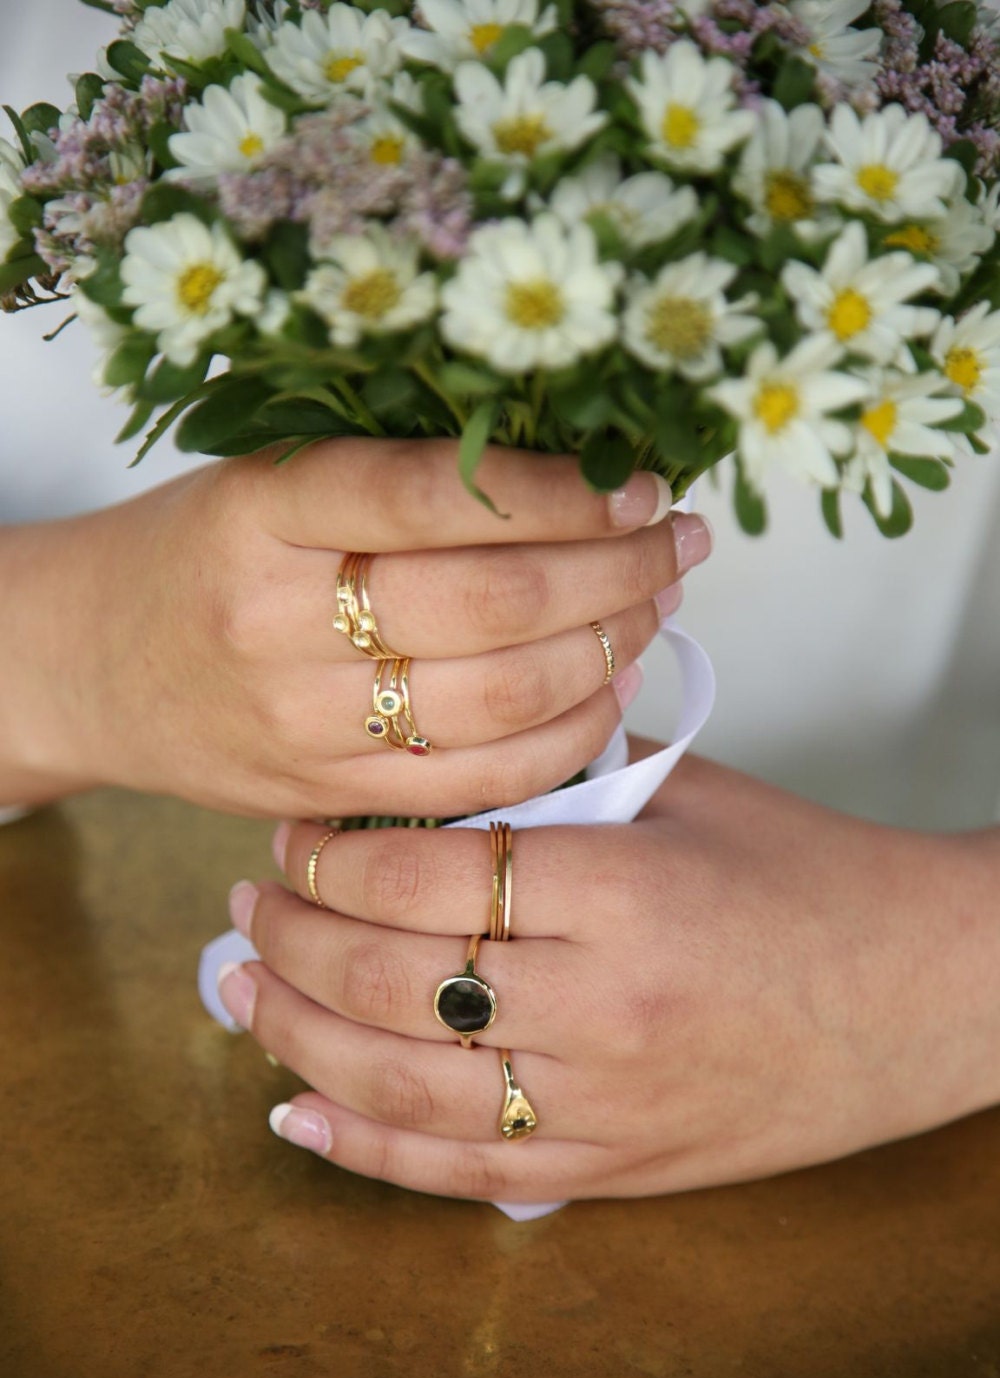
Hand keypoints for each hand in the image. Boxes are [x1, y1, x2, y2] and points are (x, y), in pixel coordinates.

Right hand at [0, 442, 707, 815]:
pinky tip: (609, 689)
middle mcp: (277, 616)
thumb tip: (579, 475)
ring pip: (503, 698)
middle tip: (676, 542)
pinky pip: (480, 780)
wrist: (95, 665)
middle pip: (495, 601)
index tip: (637, 481)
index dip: (562, 490)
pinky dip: (569, 736)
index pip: (439, 491)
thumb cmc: (202, 555)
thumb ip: (396, 478)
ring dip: (611, 648)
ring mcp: (301, 720)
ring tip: (655, 606)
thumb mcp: (268, 481)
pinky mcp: (326, 796)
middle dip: (618, 570)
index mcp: (263, 508)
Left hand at [217, 749, 999, 1200]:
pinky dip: (365, 1148)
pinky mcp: (618, 1166)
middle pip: (390, 980)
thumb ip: (562, 779)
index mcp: (623, 890)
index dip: (332, 854)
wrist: (925, 993)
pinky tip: (294, 1114)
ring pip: (402, 1084)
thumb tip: (432, 769)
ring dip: (296, 1037)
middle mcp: (603, 1004)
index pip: (425, 873)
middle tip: (244, 904)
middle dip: (289, 938)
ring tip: (240, 989)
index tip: (294, 835)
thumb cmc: (812, 876)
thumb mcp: (689, 797)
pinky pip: (464, 1171)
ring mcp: (607, 1102)